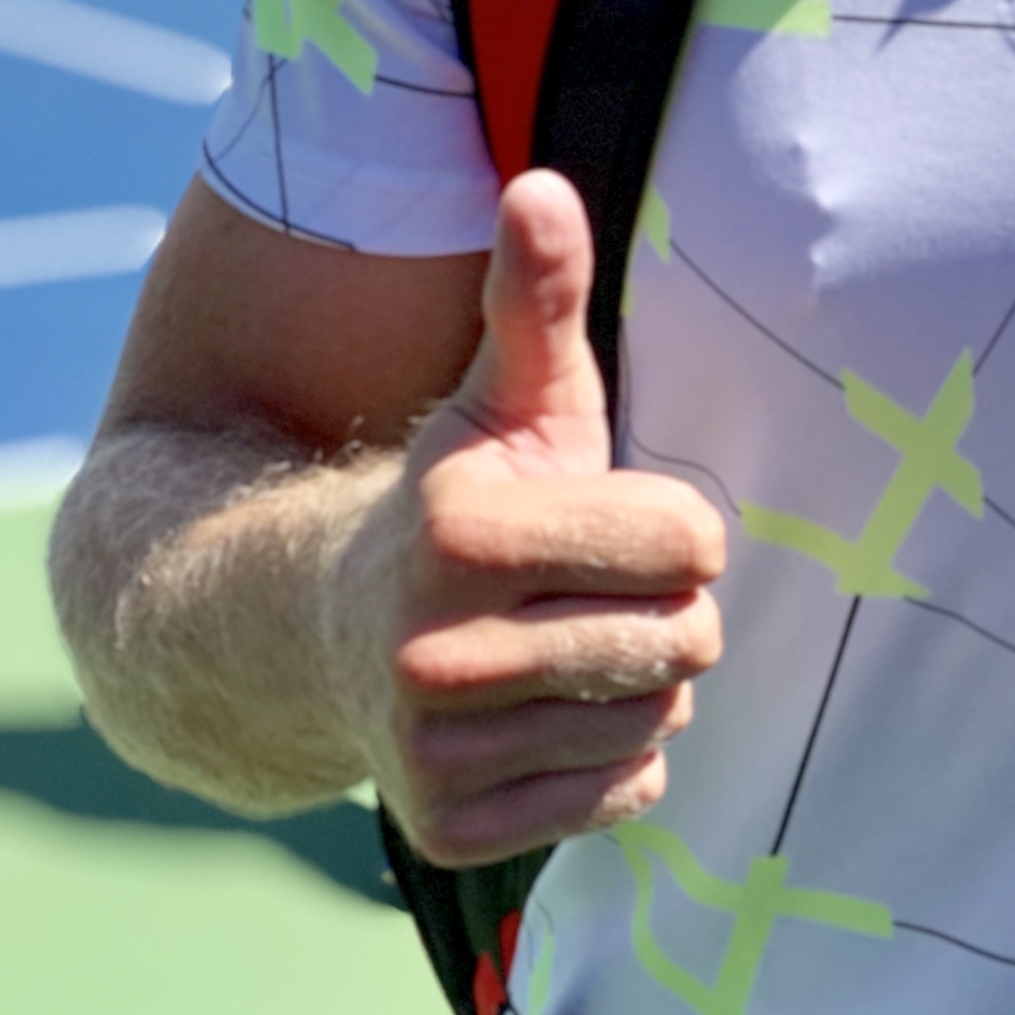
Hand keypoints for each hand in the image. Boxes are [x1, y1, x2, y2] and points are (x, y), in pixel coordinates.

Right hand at [338, 170, 723, 865]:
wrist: (322, 632)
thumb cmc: (458, 504)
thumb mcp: (505, 399)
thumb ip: (534, 299)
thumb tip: (539, 186)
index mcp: (462, 533)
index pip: (692, 544)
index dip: (672, 528)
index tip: (611, 521)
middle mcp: (439, 651)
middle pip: (685, 639)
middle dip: (662, 609)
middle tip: (587, 591)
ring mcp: (439, 750)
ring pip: (657, 720)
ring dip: (635, 686)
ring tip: (560, 649)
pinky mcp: (452, 828)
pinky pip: (624, 796)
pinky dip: (608, 763)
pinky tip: (542, 717)